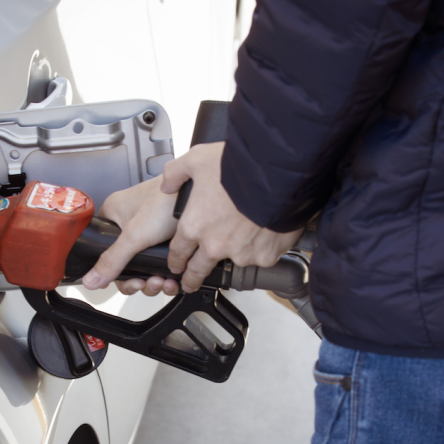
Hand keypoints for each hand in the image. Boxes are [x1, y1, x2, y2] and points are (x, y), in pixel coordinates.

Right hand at [81, 176, 180, 295]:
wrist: (202, 195)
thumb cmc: (168, 200)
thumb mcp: (135, 235)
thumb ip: (112, 260)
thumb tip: (91, 280)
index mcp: (114, 216)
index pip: (104, 252)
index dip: (115, 273)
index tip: (130, 282)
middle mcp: (130, 223)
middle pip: (126, 264)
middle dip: (139, 280)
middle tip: (148, 282)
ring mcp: (150, 232)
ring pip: (145, 267)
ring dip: (154, 281)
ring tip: (163, 281)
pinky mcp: (169, 238)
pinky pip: (162, 264)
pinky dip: (167, 276)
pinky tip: (173, 279)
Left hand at [161, 142, 302, 292]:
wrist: (276, 176)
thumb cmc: (238, 167)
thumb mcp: (196, 160)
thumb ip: (176, 174)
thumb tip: (167, 184)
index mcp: (194, 226)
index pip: (178, 252)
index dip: (175, 260)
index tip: (176, 265)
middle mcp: (214, 245)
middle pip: (198, 270)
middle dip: (192, 279)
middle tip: (191, 283)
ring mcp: (240, 254)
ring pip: (233, 261)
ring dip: (235, 254)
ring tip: (243, 238)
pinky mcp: (264, 256)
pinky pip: (261, 257)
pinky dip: (261, 248)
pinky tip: (264, 232)